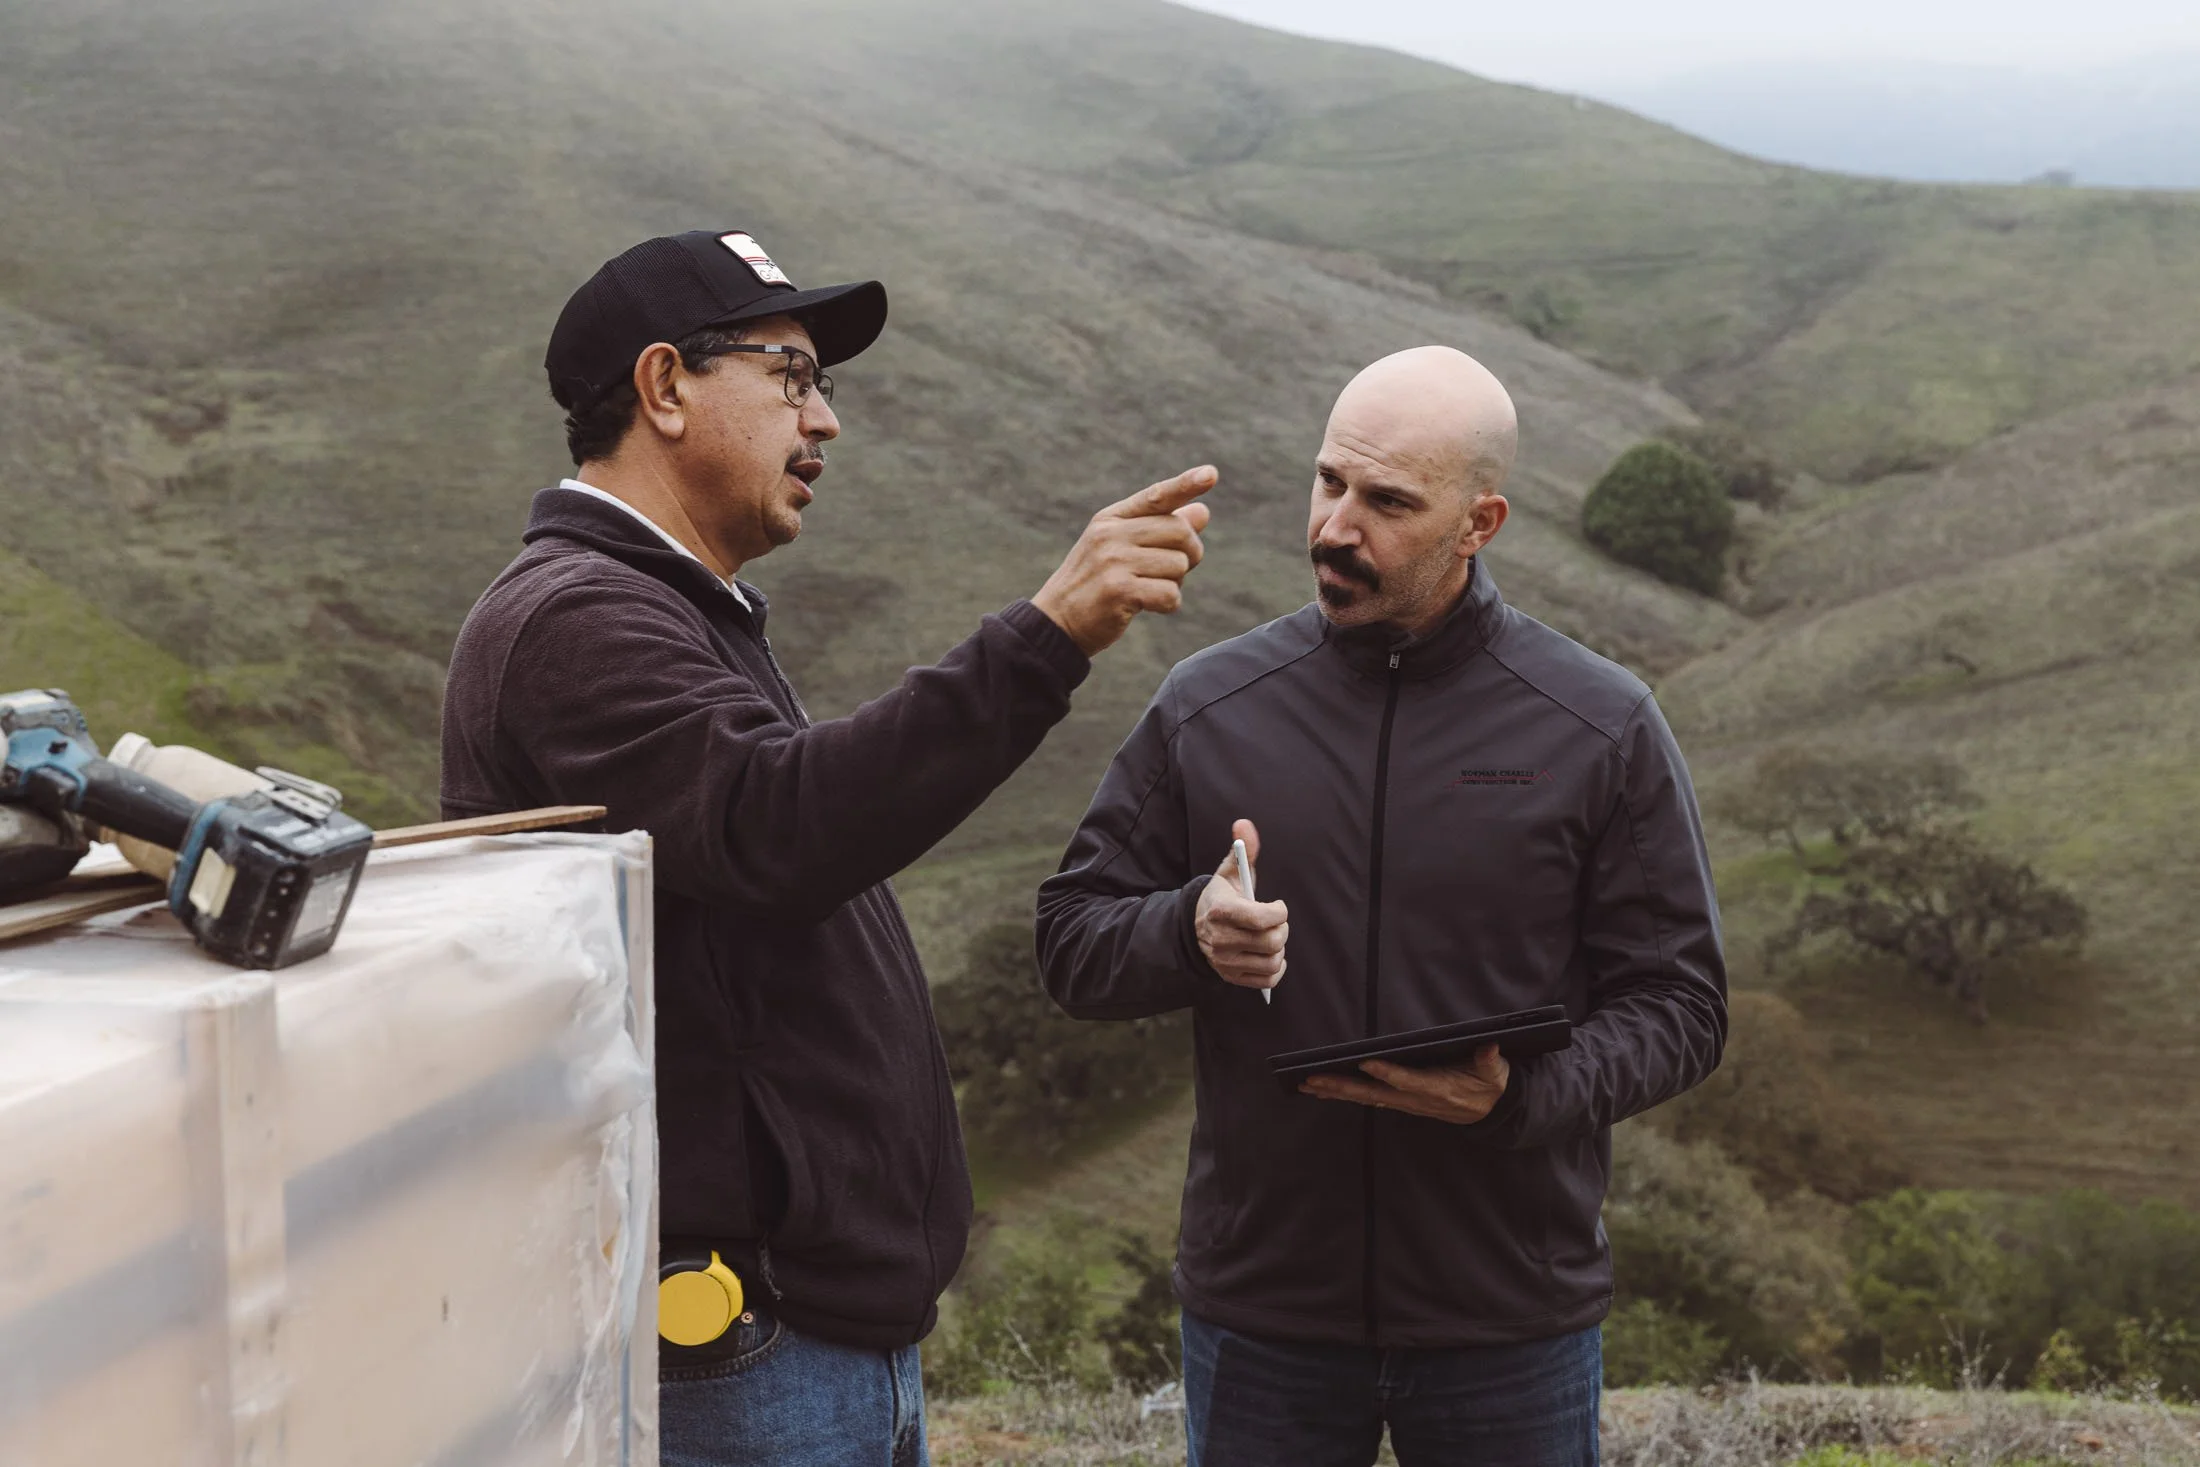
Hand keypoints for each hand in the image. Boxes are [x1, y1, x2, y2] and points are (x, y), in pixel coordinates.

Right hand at [1032, 466, 1215, 655]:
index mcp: (1111, 519)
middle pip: (1180, 531)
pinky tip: (1147, 606)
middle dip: (1190, 554)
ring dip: (1174, 583)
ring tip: (1148, 589)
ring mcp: (1113, 561)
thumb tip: (1203, 511)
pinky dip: (1168, 604)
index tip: (1211, 473)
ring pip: (1179, 565)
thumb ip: (1160, 530)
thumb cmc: (1095, 583)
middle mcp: (1111, 534)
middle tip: (1173, 571)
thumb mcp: (1121, 549)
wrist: (1056, 623)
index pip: (1156, 496)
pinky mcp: (1119, 591)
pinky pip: (1171, 593)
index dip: (1186, 484)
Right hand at [1194, 818, 1287, 991]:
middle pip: (1272, 942)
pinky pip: (1267, 979)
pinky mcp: (1231, 976)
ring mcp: (1225, 961)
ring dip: (1279, 948)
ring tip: (1271, 937)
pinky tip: (1269, 954)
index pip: (1262, 919)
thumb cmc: (1221, 896)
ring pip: (1272, 962)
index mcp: (1221, 911)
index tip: (1278, 906)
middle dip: (1282, 929)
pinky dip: (1275, 968)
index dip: (1279, 912)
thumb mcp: (1230, 871)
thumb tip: (1244, 824)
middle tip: (1276, 921)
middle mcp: (1220, 940)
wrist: (1195, 926)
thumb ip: (1243, 850)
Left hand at [1299, 1044, 1510, 1124]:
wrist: (1491, 1111)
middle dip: (1342, 1086)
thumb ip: (1490, 1061)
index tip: (1366, 1062)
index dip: (1388, 1073)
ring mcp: (1407, 1103)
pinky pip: (1369, 1099)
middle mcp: (1416, 1099)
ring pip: (1366, 1098)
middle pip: (1374, 1094)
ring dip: (1336, 1092)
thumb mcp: (1496, 1073)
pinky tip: (1325, 1091)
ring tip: (1307, 1085)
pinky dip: (1345, 1095)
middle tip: (1312, 1080)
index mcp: (1438, 1089)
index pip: (1408, 1081)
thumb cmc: (1490, 1085)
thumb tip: (1489, 1047)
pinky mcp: (1402, 1102)